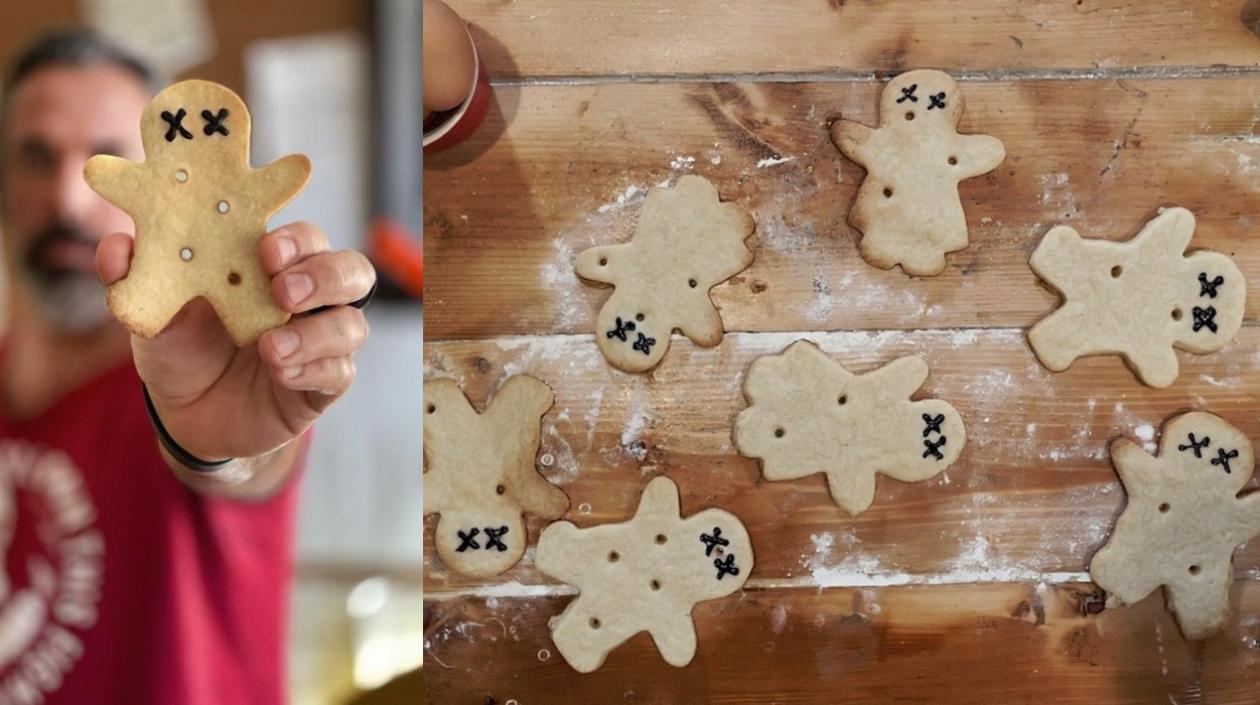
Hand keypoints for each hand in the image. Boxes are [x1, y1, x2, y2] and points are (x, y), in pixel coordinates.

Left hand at [96, 222, 375, 461]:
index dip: (297, 240)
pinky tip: (279, 374)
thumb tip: (117, 246)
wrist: (187, 415)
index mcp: (273, 268)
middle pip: (351, 271)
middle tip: (282, 292)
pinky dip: (312, 370)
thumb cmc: (180, 348)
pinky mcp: (324, 383)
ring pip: (353, 324)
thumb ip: (134, 277)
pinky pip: (340, 372)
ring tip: (269, 349)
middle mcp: (309, 299)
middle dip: (324, 276)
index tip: (266, 251)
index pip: (306, 239)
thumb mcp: (150, 312)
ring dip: (318, 332)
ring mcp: (321, 340)